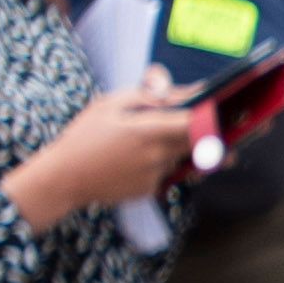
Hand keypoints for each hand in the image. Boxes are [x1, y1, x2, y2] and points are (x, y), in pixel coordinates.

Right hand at [5, 67, 198, 225]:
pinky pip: (166, 172)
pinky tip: (133, 159)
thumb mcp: (110, 104)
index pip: (197, 124)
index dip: (210, 116)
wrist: (64, 178)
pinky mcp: (151, 190)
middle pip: (199, 142)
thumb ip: (148, 95)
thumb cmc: (84, 136)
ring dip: (175, 147)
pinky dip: (159, 163)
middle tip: (213, 124)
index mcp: (149, 130)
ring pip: (180, 156)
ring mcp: (156, 175)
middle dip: (207, 133)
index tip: (218, 109)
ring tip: (144, 141)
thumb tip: (180, 92)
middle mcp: (158, 155)